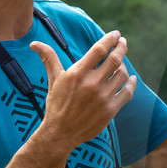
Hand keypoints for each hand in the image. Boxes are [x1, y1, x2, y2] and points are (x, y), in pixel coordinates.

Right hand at [30, 29, 135, 151]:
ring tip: (121, 64)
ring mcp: (103, 97)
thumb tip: (34, 43)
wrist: (60, 132)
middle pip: (115, 59)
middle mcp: (92, 83)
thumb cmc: (56, 104)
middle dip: (121, 48)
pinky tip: (131, 79)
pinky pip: (127, 92)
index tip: (116, 34)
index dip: (110, 40)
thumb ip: (49, 58)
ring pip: (122, 75)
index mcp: (77, 73)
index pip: (99, 50)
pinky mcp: (111, 109)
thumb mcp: (54, 80)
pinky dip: (131, 84)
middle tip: (123, 42)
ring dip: (124, 66)